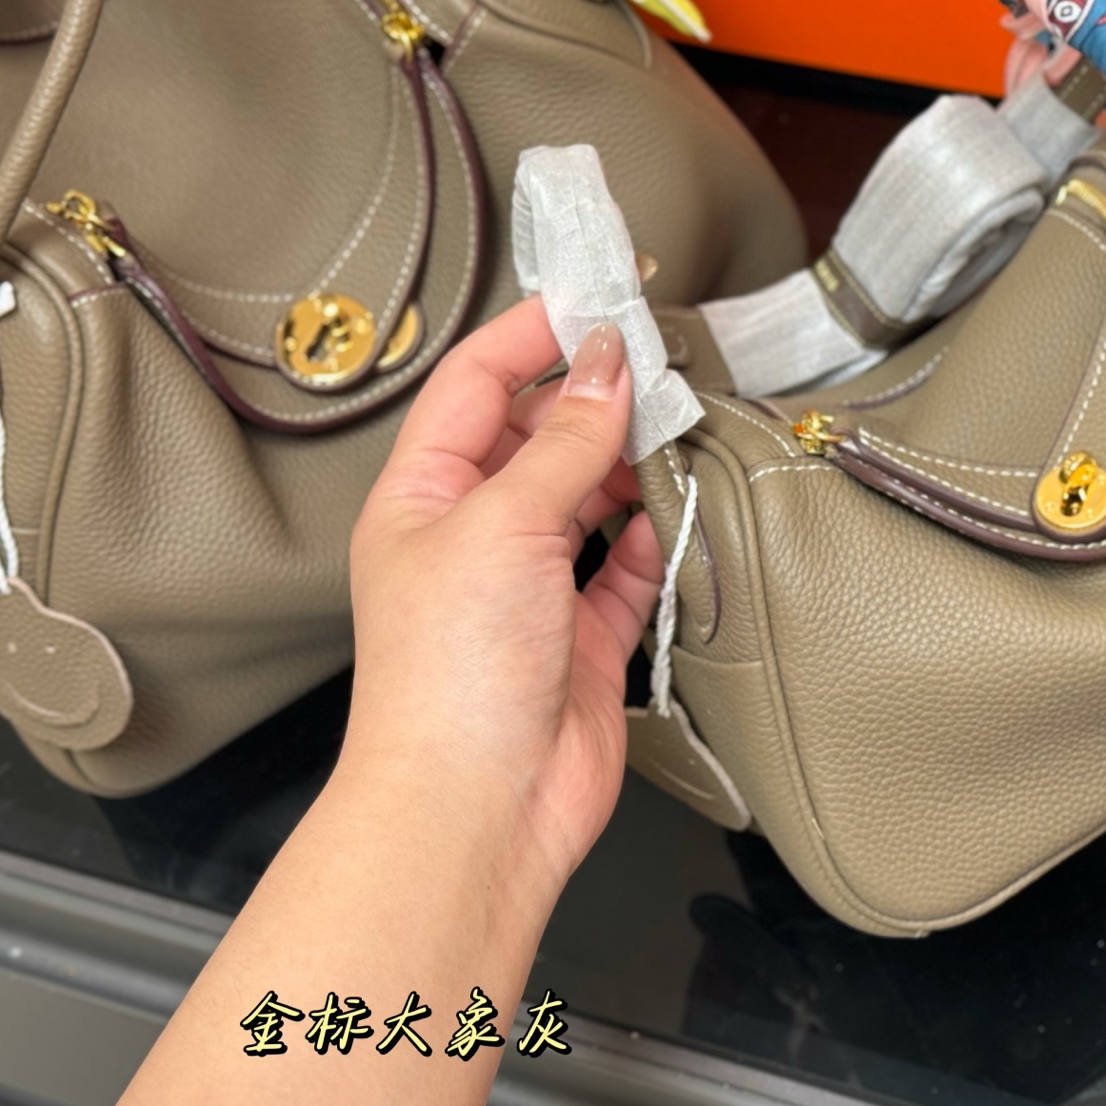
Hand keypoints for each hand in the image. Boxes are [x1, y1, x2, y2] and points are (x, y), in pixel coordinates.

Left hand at [343, 299, 658, 902]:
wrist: (476, 807)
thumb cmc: (450, 674)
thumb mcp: (503, 524)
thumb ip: (566, 440)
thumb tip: (606, 362)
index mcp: (423, 496)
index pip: (476, 384)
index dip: (533, 335)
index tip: (600, 298)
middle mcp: (474, 534)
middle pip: (539, 435)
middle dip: (595, 397)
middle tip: (661, 364)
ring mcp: (530, 587)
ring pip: (591, 496)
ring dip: (633, 464)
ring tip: (681, 431)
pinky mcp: (583, 637)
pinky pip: (627, 568)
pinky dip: (655, 539)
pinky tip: (680, 515)